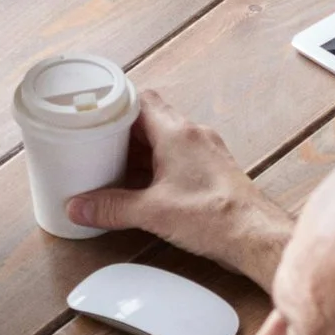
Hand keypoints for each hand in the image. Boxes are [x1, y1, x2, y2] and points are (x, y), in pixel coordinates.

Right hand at [63, 85, 288, 289]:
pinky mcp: (212, 169)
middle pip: (151, 118)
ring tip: (114, 165)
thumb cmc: (215, 216)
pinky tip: (144, 184)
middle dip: (123, 131)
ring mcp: (205, 151)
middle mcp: (193, 135)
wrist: (255, 234)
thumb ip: (111, 208)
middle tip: (97, 144)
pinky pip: (178, 156)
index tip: (94, 115)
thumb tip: (79, 207)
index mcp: (177, 133)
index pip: (142, 100)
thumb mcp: (151, 211)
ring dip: (141, 150)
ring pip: (165, 138)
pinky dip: (158, 164)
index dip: (115, 104)